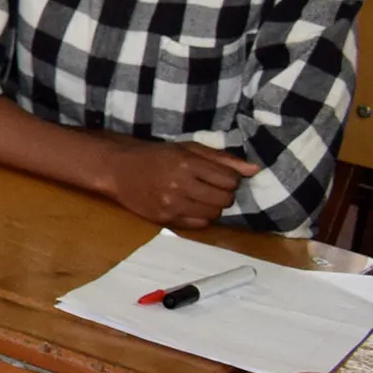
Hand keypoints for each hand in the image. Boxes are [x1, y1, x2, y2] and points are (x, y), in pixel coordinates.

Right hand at [101, 141, 259, 228]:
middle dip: (224, 193)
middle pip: (225, 198)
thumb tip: (254, 170)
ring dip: (213, 206)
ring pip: (214, 213)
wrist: (118, 169)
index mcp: (187, 163)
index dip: (230, 178)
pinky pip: (200, 224)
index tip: (219, 175)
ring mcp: (172, 204)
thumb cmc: (156, 156)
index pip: (230, 179)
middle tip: (210, 187)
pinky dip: (200, 216)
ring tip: (200, 196)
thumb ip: (222, 158)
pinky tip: (190, 205)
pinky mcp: (165, 218)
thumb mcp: (188, 148)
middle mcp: (180, 184)